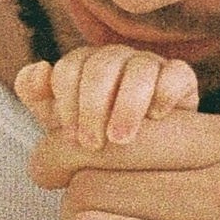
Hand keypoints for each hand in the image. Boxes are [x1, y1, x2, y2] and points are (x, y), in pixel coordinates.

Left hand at [16, 44, 200, 147]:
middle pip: (101, 65)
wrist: (142, 160)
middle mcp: (116, 58)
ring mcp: (150, 65)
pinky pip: (177, 72)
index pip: (70, 68)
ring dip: (127, 105)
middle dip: (93, 106)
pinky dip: (165, 93)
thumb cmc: (96, 139)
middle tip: (93, 144)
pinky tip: (157, 119)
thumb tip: (39, 67)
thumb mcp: (60, 123)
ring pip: (139, 68)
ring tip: (121, 139)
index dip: (67, 102)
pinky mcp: (181, 78)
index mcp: (84, 64)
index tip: (72, 138)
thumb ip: (38, 96)